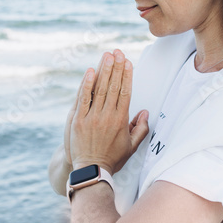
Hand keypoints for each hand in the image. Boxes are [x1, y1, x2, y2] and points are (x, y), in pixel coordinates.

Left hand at [70, 48, 149, 174]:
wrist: (91, 171)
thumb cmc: (111, 159)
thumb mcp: (131, 147)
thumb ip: (140, 129)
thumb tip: (144, 113)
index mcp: (121, 121)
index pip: (125, 92)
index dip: (127, 76)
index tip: (128, 62)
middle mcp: (107, 117)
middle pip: (114, 87)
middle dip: (116, 68)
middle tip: (118, 52)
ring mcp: (92, 118)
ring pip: (99, 89)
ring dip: (104, 71)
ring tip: (107, 56)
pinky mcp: (78, 120)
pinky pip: (83, 98)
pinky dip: (87, 84)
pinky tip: (90, 71)